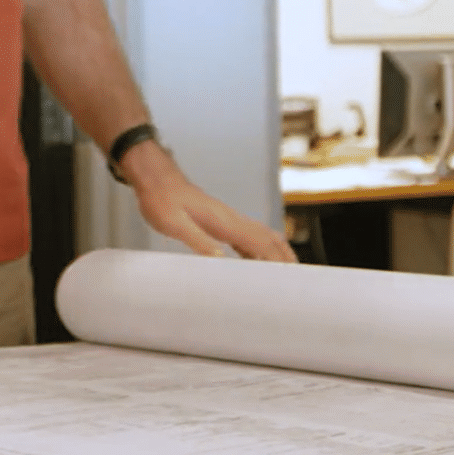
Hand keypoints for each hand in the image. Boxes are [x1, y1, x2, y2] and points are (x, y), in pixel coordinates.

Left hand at [124, 143, 295, 261]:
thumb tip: (221, 259)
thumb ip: (198, 240)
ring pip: (260, 235)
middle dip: (285, 256)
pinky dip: (257, 248)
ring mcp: (226, 218)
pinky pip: (245, 235)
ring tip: (285, 270)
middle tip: (299, 276)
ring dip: (275, 252)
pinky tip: (255, 259)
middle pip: (268, 238)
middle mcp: (230, 218)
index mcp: (223, 221)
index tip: (291, 276)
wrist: (154, 178)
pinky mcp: (218, 219)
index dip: (277, 260)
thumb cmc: (160, 199)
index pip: (260, 242)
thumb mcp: (173, 223)